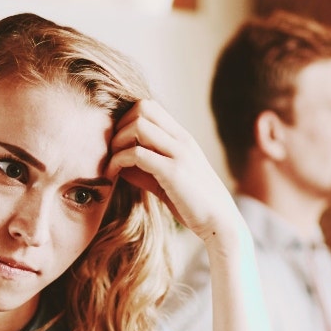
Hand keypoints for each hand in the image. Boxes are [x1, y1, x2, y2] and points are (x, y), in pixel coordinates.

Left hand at [106, 100, 239, 243]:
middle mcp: (182, 140)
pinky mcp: (173, 172)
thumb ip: (146, 168)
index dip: (126, 118)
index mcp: (183, 138)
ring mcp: (179, 154)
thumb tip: (119, 163)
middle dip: (119, 125)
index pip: (150, 106)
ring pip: (138, 125)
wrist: (220, 223)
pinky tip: (113, 174)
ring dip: (117, 141)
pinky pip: (137, 154)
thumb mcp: (168, 180)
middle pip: (142, 107)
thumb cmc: (193, 204)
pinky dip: (119, 161)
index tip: (117, 142)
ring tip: (111, 162)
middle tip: (111, 149)